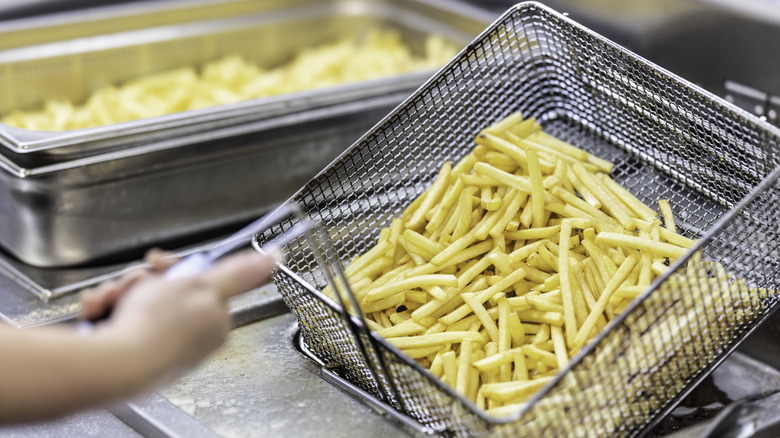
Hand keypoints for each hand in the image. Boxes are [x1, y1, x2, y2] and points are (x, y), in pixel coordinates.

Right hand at [84, 249, 275, 386]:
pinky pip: (119, 319)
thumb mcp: (202, 284)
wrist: (116, 364)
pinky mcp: (133, 351)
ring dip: (120, 293)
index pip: (196, 280)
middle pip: (164, 288)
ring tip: (112, 301)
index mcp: (214, 319)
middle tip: (132, 286)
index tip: (157, 264)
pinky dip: (106, 310)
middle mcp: (190, 334)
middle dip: (140, 281)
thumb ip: (239, 271)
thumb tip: (274, 258)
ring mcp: (161, 344)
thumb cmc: (158, 327)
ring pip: (137, 301)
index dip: (171, 267)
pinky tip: (100, 312)